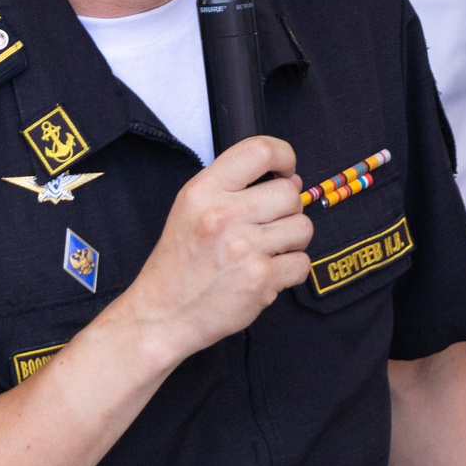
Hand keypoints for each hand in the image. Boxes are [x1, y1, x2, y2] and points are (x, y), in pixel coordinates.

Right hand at [120, 135, 310, 362]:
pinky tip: (265, 274)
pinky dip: (289, 271)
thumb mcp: (190, 210)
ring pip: (303, 227)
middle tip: (267, 226)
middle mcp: (223, 215)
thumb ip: (235, 189)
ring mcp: (245, 248)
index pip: (259, 150)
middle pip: (289, 192)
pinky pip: (301, 263)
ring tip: (265, 251)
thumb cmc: (179, 263)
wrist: (162, 314)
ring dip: (291, 241)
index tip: (286, 170)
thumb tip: (291, 179)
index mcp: (203, 191)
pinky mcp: (261, 280)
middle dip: (287, 209)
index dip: (284, 156)